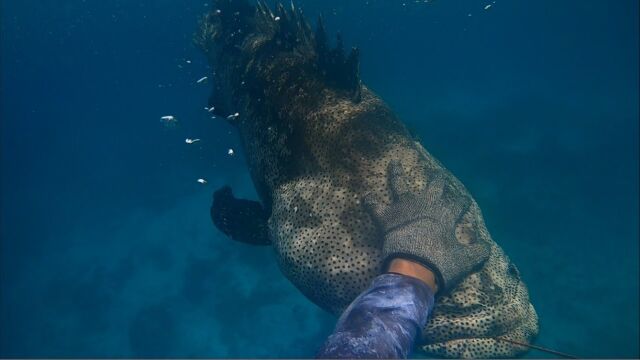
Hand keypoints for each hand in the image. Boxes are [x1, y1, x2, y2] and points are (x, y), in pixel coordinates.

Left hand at [364, 161, 489, 292]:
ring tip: (394, 163)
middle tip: (438, 175)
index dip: (462, 202)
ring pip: (399, 185)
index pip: (458, 203)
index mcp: (446, 214)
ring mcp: (403, 208)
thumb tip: (487, 247)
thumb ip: (477, 252)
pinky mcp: (385, 217)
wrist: (412, 267)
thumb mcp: (465, 260)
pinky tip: (364, 195)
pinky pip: (374, 206)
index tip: (464, 201)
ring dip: (396, 173)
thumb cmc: (440, 264)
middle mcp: (425, 204)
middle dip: (438, 180)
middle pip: (434, 186)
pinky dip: (369, 201)